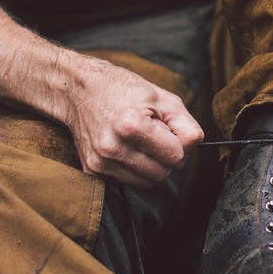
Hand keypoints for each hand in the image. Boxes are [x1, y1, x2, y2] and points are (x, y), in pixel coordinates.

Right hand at [64, 56, 203, 187]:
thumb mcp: (162, 98)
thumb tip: (194, 147)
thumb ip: (186, 125)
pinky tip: (125, 148)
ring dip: (150, 166)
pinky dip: (133, 169)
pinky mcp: (92, 170)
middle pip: (162, 174)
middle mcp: (112, 147)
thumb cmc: (124, 90)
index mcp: (131, 125)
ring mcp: (100, 161)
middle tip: (154, 137)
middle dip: (165, 158)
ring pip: (146, 183)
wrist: (78, 90)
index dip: (178, 144)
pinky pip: (129, 182)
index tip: (167, 130)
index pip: (176, 157)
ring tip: (139, 142)